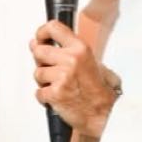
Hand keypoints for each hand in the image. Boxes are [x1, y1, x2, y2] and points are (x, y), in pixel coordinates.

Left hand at [30, 20, 118, 137]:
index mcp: (80, 49)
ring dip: (43, 81)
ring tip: (58, 86)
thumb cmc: (98, 90)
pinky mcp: (55, 93)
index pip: (54, 28)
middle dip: (41, 62)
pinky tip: (58, 97)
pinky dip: (45, 97)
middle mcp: (71, 60)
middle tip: (51, 70)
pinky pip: (38, 92)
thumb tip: (37, 44)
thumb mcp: (89, 61)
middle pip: (39, 51)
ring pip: (37, 73)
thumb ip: (65, 50)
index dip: (42, 33)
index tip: (39, 38)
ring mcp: (62, 76)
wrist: (104, 113)